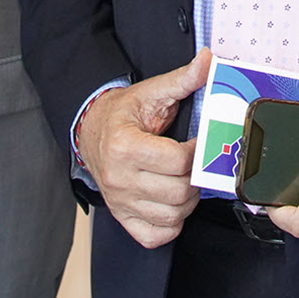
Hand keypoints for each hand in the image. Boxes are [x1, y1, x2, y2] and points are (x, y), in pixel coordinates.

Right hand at [78, 49, 211, 248]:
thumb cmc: (123, 114)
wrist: (91, 130)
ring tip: (185, 178)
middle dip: (195, 177)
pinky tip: (171, 202)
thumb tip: (207, 61)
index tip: (199, 142)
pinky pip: (156, 236)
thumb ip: (182, 79)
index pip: (177, 161)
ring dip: (188, 200)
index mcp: (124, 146)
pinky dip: (171, 224)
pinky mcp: (123, 217)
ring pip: (172, 216)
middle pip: (178, 192)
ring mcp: (120, 202)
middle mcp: (119, 178)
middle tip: (195, 163)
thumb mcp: (152, 92)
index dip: (197, 151)